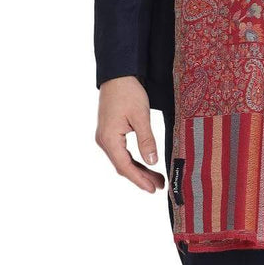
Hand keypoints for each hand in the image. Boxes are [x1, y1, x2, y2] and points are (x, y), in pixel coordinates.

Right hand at [95, 76, 165, 191]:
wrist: (117, 74)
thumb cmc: (128, 92)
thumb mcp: (141, 116)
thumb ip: (146, 140)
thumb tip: (152, 162)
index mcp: (109, 139)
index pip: (125, 167)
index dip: (140, 180)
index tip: (152, 189)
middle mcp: (104, 141)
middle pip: (123, 166)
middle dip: (141, 177)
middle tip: (159, 185)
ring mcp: (105, 137)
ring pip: (122, 160)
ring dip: (138, 168)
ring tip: (156, 177)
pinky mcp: (110, 132)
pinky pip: (121, 152)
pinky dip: (133, 159)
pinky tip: (145, 163)